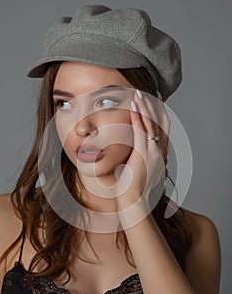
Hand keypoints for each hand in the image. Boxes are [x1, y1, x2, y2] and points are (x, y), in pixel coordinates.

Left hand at [115, 89, 169, 207]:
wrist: (134, 202)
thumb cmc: (134, 189)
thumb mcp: (140, 171)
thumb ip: (139, 158)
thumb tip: (131, 152)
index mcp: (160, 155)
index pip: (162, 129)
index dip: (159, 114)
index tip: (155, 101)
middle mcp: (160, 151)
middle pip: (160, 123)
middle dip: (154, 105)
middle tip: (150, 91)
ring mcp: (153, 152)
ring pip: (151, 124)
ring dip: (144, 108)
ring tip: (138, 93)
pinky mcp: (143, 154)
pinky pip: (141, 131)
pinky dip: (137, 117)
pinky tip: (132, 106)